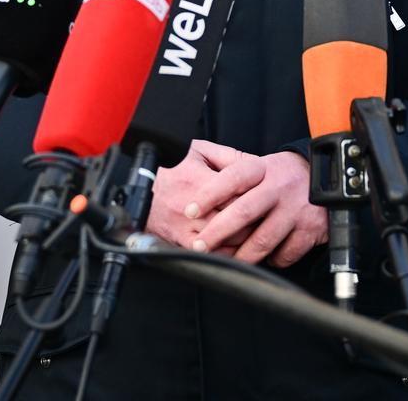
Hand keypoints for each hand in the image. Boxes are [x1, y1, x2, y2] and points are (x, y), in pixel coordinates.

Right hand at [148, 139, 264, 250]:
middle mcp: (193, 204)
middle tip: (266, 221)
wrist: (141, 191)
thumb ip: (230, 156)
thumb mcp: (199, 153)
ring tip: (256, 236)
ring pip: (226, 238)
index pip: (238, 194)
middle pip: (235, 218)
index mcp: (199, 179)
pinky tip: (236, 249)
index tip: (266, 202)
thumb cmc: (173, 170)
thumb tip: (259, 163)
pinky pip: (211, 253)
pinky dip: (227, 254)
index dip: (256, 200)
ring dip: (244, 240)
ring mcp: (187, 225)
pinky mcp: (181, 241)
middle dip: (255, 221)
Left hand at [189, 149, 327, 268]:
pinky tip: (265, 258)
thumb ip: (228, 163)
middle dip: (217, 232)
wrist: (329, 176)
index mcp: (262, 169)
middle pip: (244, 212)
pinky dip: (273, 260)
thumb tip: (192, 156)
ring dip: (242, 255)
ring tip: (227, 262)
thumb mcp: (258, 162)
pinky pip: (285, 253)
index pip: (232, 178)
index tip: (189, 210)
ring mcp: (294, 210)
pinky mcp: (309, 230)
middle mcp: (278, 188)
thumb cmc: (282, 174)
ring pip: (263, 240)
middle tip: (199, 245)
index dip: (209, 194)